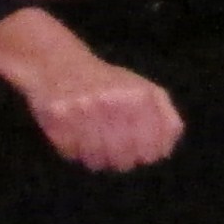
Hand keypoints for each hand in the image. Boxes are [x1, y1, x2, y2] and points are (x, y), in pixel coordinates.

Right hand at [0, 9, 182, 172]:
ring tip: (94, 143)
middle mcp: (113, 101)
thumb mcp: (145, 90)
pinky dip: (74, 151)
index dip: (148, 155)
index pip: (153, 148)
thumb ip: (166, 118)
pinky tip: (75, 136)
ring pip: (97, 161)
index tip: (141, 152)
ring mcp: (84, 109)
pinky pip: (71, 154)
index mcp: (140, 96)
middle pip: (124, 159)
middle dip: (122, 161)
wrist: (58, 63)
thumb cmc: (109, 84)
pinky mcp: (57, 117)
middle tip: (116, 152)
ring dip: (97, 159)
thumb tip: (166, 149)